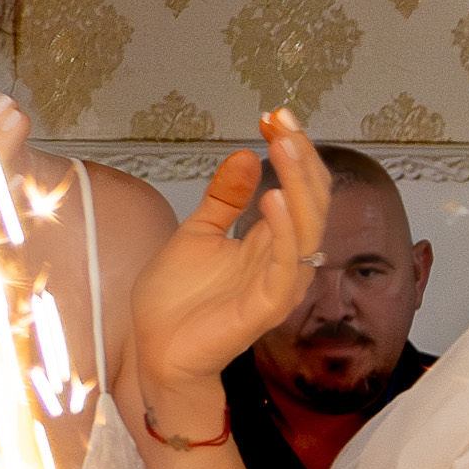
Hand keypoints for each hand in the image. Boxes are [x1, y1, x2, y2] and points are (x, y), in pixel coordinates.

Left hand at [129, 109, 327, 400]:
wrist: (156, 351)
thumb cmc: (177, 302)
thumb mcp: (198, 232)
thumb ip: (224, 199)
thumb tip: (244, 156)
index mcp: (271, 242)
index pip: (300, 190)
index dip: (293, 152)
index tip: (275, 117)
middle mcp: (283, 261)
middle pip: (313, 203)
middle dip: (302, 158)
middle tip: (284, 122)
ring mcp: (279, 284)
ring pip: (308, 229)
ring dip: (300, 185)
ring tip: (286, 146)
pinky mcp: (266, 308)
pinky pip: (286, 266)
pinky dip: (284, 231)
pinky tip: (275, 197)